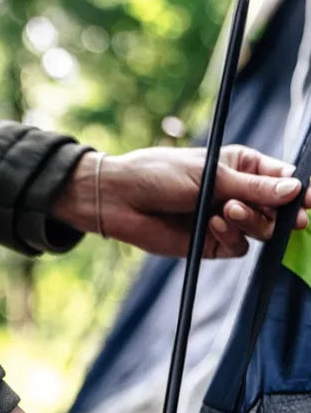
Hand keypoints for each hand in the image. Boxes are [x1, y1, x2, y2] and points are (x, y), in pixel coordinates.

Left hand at [52, 145, 309, 256]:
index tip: (309, 199)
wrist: (119, 199)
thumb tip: (295, 190)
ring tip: (227, 210)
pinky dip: (232, 236)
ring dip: (252, 221)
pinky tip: (212, 225)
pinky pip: (239, 246)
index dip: (300, 189)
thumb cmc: (158, 174)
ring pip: (263, 230)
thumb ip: (253, 187)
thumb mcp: (210, 174)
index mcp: (242, 166)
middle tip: (286, 214)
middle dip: (280, 211)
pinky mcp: (211, 243)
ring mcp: (226, 220)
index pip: (283, 179)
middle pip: (279, 209)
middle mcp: (238, 194)